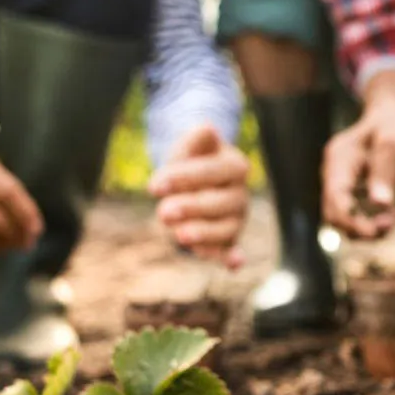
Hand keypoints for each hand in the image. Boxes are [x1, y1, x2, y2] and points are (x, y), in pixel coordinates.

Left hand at [149, 124, 249, 269]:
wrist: (195, 179)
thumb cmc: (191, 160)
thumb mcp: (190, 144)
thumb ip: (196, 138)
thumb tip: (207, 129)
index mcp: (236, 166)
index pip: (211, 172)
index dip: (184, 178)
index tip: (153, 186)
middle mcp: (240, 194)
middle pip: (220, 203)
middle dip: (191, 208)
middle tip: (163, 212)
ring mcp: (236, 219)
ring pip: (225, 229)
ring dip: (205, 234)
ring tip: (180, 236)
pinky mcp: (228, 239)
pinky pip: (231, 249)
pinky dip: (233, 257)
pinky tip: (232, 264)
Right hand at [322, 101, 394, 240]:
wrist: (391, 118)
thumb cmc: (393, 127)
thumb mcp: (394, 145)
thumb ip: (386, 173)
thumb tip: (381, 204)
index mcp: (339, 160)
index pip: (335, 199)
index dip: (351, 221)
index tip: (377, 231)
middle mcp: (332, 174)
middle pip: (333, 215)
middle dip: (361, 228)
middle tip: (391, 223)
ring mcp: (338, 184)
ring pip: (342, 220)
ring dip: (367, 227)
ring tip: (394, 217)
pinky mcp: (348, 192)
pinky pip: (353, 216)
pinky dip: (372, 220)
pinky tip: (392, 211)